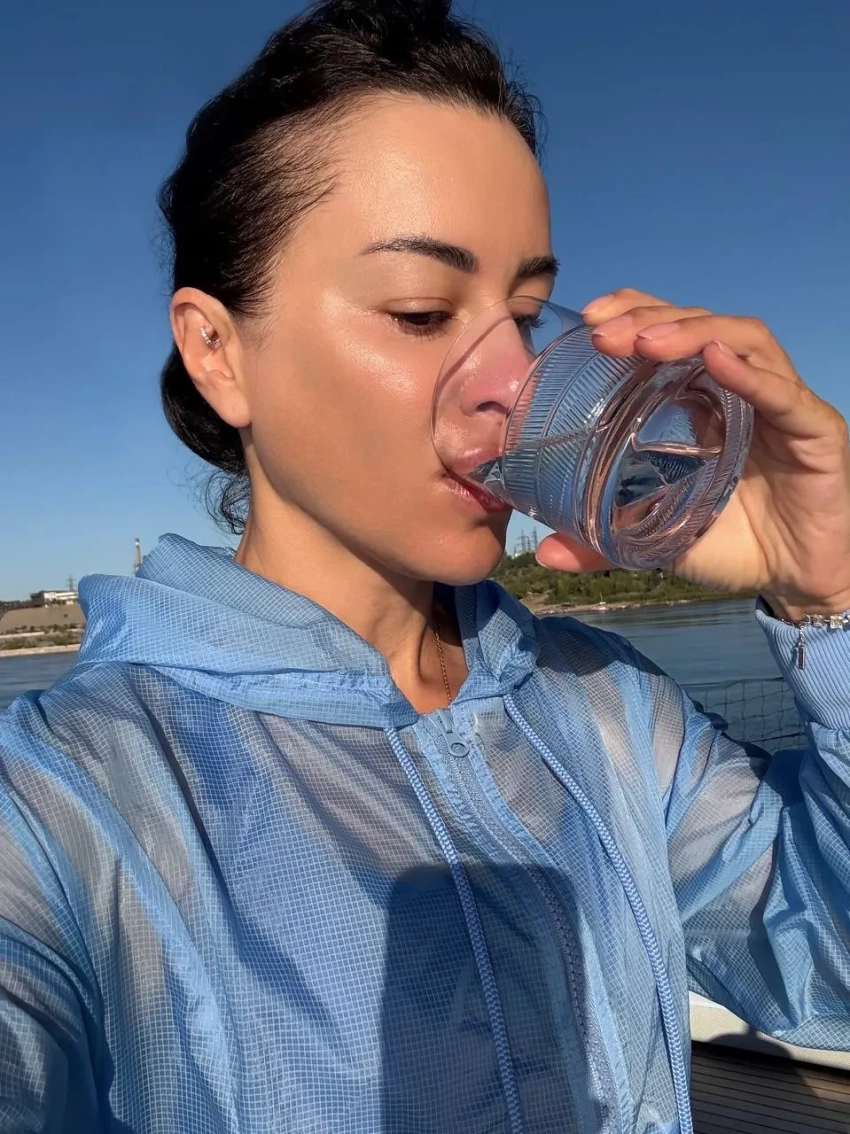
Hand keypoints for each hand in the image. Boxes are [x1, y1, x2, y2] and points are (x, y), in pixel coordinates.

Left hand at [535, 288, 849, 618]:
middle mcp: (741, 389)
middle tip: (602, 332)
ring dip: (692, 332)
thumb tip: (544, 552)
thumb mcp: (657, 540)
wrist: (798, 582)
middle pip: (699, 325)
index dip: (633, 312)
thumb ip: (602, 542)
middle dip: (649, 319)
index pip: (670, 334)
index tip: (589, 318)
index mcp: (703, 402)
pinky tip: (716, 360)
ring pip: (743, 339)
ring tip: (646, 341)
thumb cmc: (733, 547)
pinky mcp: (815, 431)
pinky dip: (750, 374)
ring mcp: (781, 404)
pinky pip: (784, 393)